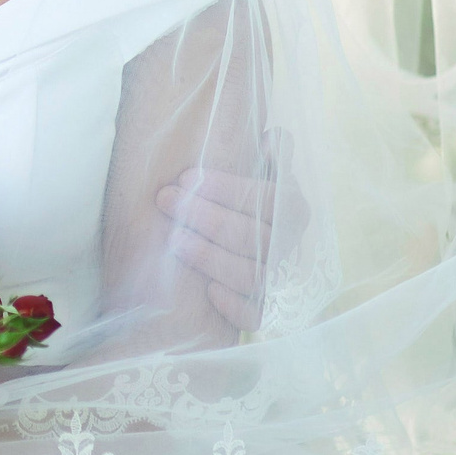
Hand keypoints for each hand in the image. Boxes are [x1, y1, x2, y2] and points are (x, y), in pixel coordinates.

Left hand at [155, 165, 275, 330]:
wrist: (218, 240)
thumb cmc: (232, 200)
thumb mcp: (249, 171)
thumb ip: (268, 154)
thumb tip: (272, 139)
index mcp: (290, 209)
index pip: (270, 198)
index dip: (231, 189)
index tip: (187, 176)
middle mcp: (286, 245)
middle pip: (257, 236)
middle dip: (207, 216)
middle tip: (165, 199)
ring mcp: (275, 280)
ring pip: (253, 274)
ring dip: (211, 256)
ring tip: (173, 239)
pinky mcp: (259, 309)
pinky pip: (255, 315)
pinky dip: (235, 306)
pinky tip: (209, 292)